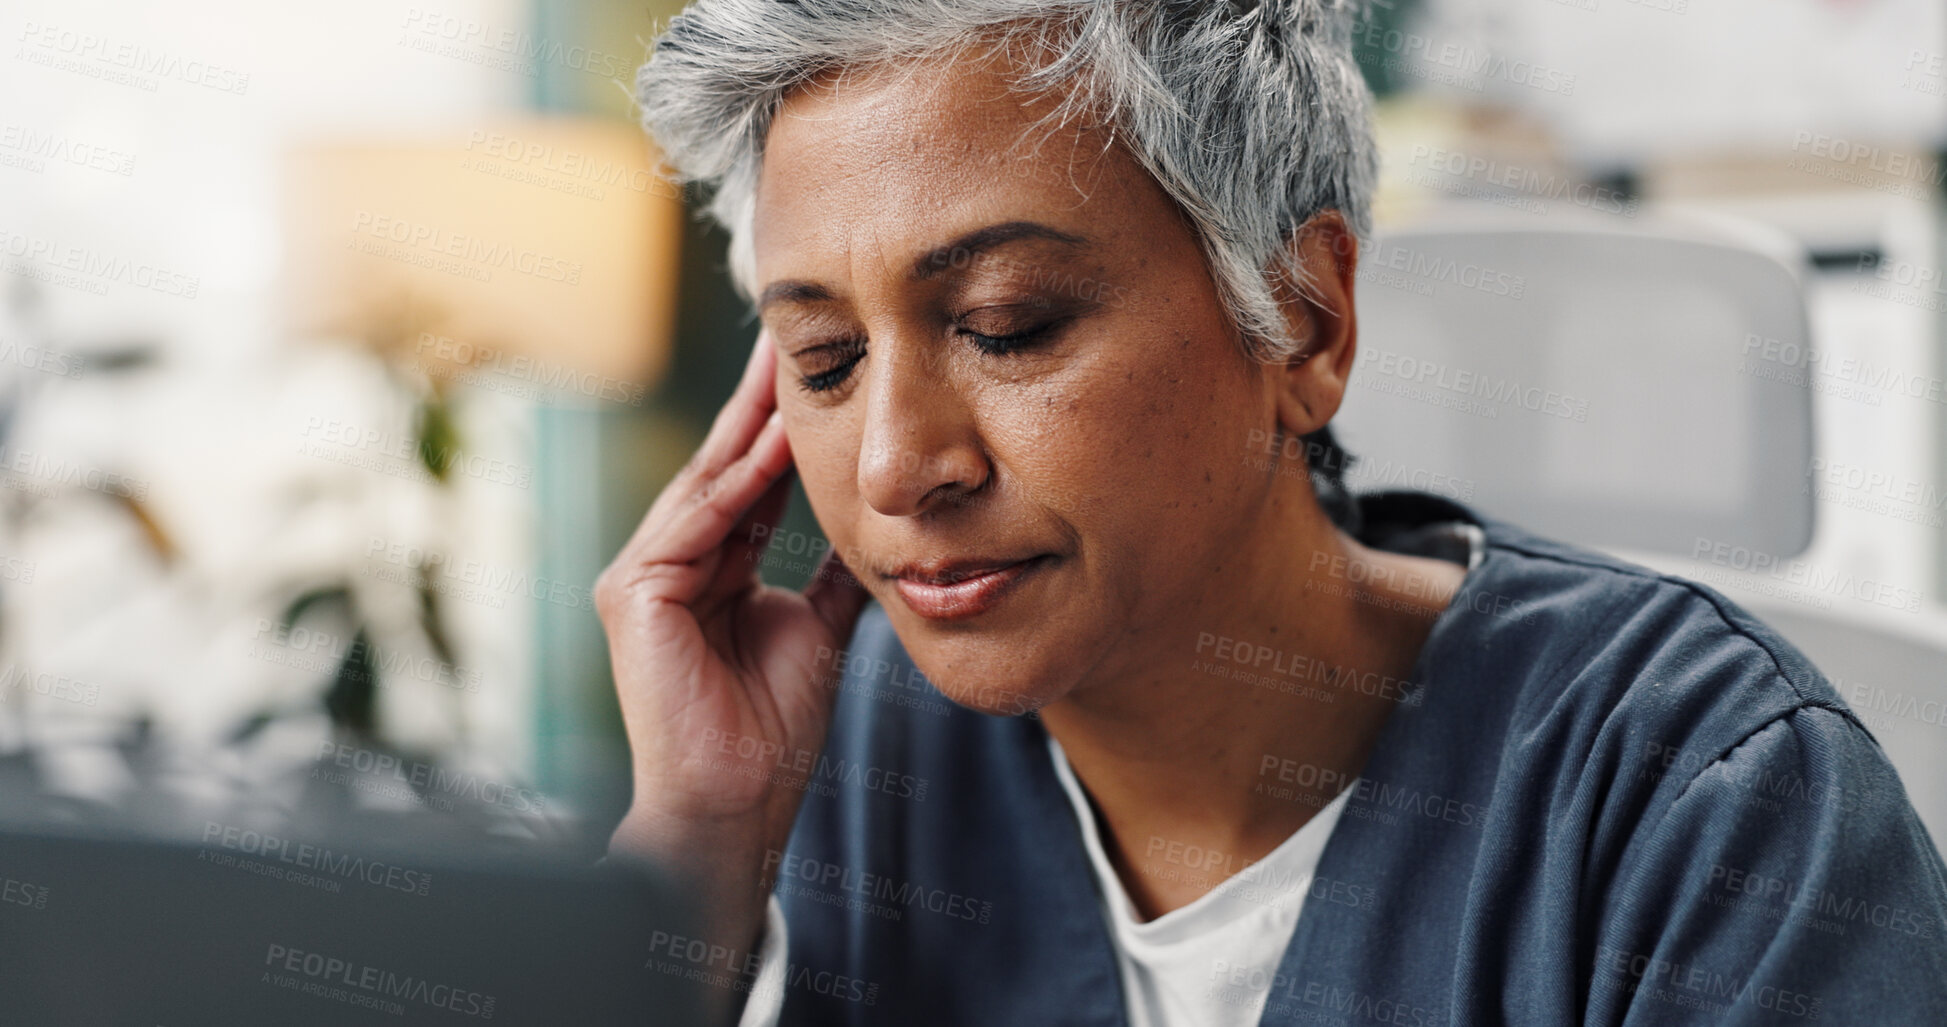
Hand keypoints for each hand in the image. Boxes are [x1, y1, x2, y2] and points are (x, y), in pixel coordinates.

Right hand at [597, 332, 870, 955]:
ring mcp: (641, 574)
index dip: (784, 426)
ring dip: (753, 423)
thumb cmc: (769, 733)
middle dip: (761, 400)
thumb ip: (835, 577)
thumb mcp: (819, 632)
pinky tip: (775, 437)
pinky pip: (697, 522)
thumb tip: (875, 531)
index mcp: (708, 569)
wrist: (735, 804)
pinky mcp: (632, 592)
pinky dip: (738, 482)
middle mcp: (668, 562)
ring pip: (709, 482)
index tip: (823, 369)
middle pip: (724, 465)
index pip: (750, 480)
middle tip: (795, 331)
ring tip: (790, 362)